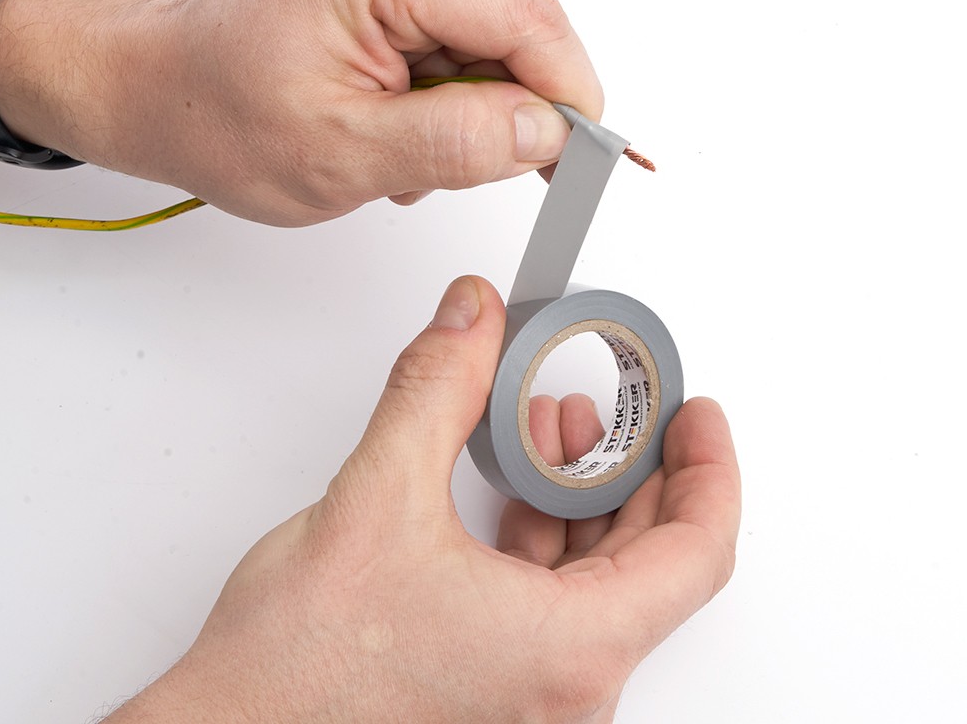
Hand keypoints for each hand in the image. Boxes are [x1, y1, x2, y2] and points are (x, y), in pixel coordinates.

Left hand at [0, 0, 601, 224]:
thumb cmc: (220, 117)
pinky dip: (446, 89)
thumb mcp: (343, 154)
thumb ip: (456, 143)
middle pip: (515, 25)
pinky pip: (461, 33)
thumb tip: (549, 132)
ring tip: (400, 145)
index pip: (526, 17)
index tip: (584, 159)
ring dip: (469, 106)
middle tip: (455, 167)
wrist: (161, 88)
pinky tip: (397, 117)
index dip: (570, 93)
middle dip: (507, 109)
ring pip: (492, 37)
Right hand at [108, 276, 739, 723]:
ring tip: (556, 422)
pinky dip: (542, 530)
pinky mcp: (489, 683)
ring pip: (596, 578)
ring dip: (582, 492)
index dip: (709, 469)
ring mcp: (528, 692)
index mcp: (568, 650)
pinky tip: (511, 478)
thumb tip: (471, 319)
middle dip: (638, 465)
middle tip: (631, 404)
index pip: (696, 553)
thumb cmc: (297, 675)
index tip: (697, 414)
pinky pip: (549, 598)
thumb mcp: (377, 496)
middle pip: (651, 559)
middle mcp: (563, 686)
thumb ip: (436, 388)